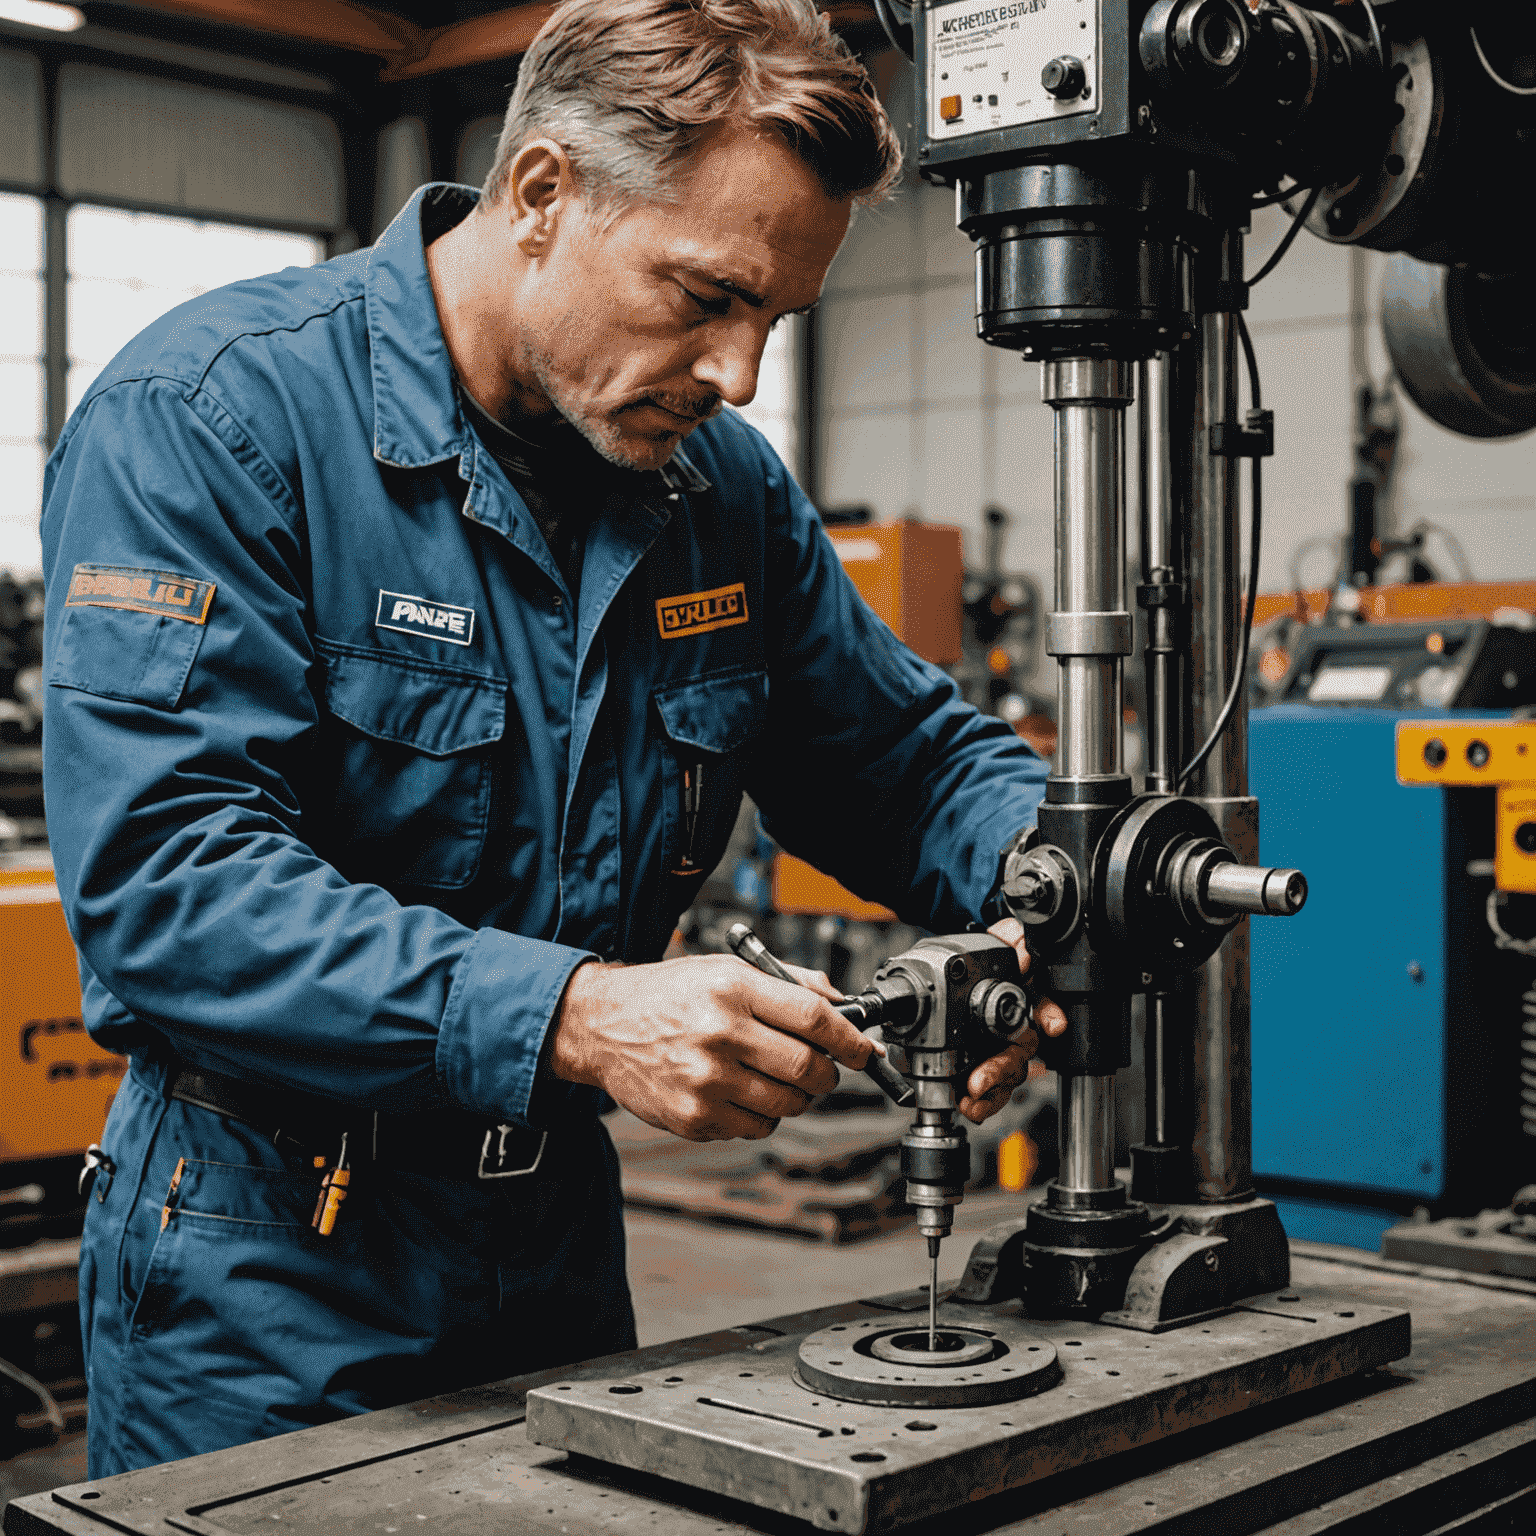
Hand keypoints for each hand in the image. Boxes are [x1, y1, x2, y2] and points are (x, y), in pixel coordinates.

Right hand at [547, 953, 874, 1141]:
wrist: (602, 1025)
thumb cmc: (668, 994)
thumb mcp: (726, 969)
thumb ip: (789, 983)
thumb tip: (842, 1005)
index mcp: (732, 989)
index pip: (813, 1017)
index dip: (850, 1038)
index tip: (864, 1049)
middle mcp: (719, 1033)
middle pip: (807, 1068)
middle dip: (827, 1073)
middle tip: (821, 1067)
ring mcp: (705, 1081)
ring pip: (787, 1104)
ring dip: (795, 1096)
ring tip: (772, 1076)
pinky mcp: (694, 1117)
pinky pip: (755, 1127)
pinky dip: (761, 1113)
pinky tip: (740, 1091)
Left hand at [957, 918, 1067, 1125]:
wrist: (953, 979)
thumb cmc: (985, 964)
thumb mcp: (994, 943)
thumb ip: (1009, 937)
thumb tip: (1022, 946)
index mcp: (1025, 997)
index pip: (1046, 1006)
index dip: (1050, 1014)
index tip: (1053, 1024)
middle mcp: (1019, 1027)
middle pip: (1022, 1050)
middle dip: (1003, 1066)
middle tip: (981, 1077)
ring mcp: (1003, 1049)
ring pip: (1008, 1074)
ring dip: (991, 1088)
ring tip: (971, 1094)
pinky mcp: (985, 1067)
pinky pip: (992, 1090)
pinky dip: (982, 1102)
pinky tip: (968, 1105)